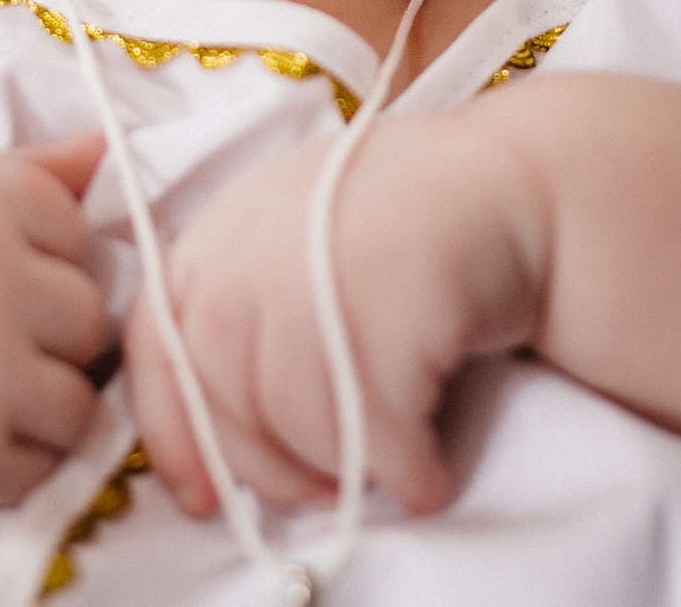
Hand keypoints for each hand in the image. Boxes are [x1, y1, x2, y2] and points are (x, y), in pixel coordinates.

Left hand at [125, 108, 541, 520]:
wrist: (524, 185)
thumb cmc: (411, 234)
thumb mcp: (298, 249)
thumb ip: (243, 316)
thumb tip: (209, 450)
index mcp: (224, 225)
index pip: (157, 338)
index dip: (170, 429)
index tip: (200, 496)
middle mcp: (258, 236)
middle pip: (224, 393)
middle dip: (267, 466)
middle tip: (317, 494)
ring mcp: (327, 259)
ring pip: (297, 417)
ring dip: (344, 469)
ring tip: (385, 477)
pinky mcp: (398, 289)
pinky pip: (380, 424)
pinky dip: (405, 469)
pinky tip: (429, 474)